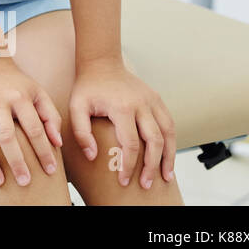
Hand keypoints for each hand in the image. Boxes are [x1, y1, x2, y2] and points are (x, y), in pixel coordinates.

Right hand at [0, 57, 63, 187]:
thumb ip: (50, 115)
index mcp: (20, 97)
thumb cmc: (15, 81)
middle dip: (16, 162)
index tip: (50, 170)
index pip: (35, 129)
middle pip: (7, 136)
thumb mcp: (37, 92)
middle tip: (25, 182)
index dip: (44, 151)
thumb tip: (58, 142)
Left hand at [70, 57, 176, 188]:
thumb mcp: (76, 108)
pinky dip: (171, 141)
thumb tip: (93, 156)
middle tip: (146, 185)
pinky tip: (168, 156)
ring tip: (166, 176)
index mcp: (121, 107)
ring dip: (169, 156)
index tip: (124, 180)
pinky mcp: (157, 99)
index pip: (130, 144)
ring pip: (168, 133)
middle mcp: (142, 104)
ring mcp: (152, 100)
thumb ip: (81, 132)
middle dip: (152, 166)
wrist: (101, 63)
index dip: (129, 165)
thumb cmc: (87, 88)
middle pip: (154, 141)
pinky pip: (169, 123)